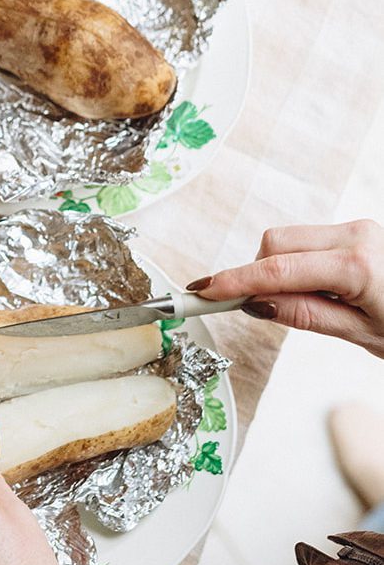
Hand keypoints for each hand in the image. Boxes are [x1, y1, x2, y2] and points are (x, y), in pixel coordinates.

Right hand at [188, 219, 383, 357]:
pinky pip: (309, 241)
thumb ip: (306, 314)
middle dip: (255, 273)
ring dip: (278, 269)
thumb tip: (257, 304)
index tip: (202, 292)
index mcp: (358, 264)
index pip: (277, 270)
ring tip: (304, 305)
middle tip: (251, 309)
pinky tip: (317, 291)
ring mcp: (359, 228)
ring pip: (289, 239)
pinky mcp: (360, 231)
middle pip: (276, 243)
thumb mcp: (363, 336)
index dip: (233, 281)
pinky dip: (297, 263)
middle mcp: (357, 236)